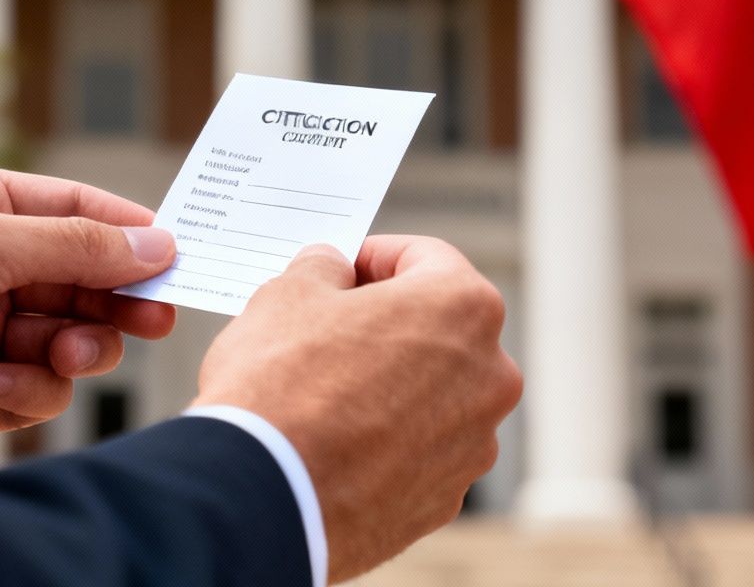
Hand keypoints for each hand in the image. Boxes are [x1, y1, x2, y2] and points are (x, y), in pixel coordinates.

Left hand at [0, 164, 178, 463]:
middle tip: (151, 319)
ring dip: (71, 349)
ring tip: (57, 354)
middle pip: (81, 278)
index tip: (177, 260)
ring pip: (66, 338)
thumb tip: (153, 240)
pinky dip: (25, 390)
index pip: (76, 211)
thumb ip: (74, 244)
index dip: (129, 234)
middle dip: (112, 300)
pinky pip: (34, 390)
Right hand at [195, 236, 521, 582]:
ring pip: (431, 393)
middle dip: (385, 322)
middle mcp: (489, 377)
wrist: (264, 497)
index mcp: (464, 308)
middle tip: (326, 326)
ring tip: (323, 390)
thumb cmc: (281, 384)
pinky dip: (384, 438)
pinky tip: (332, 440)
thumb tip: (332, 269)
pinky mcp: (444, 498)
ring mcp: (472, 445)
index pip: (424, 257)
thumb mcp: (289, 293)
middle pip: (437, 328)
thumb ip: (323, 268)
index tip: (338, 269)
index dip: (372, 255)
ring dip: (388, 381)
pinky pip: (417, 450)